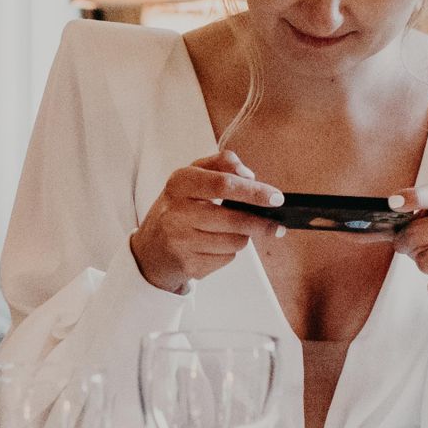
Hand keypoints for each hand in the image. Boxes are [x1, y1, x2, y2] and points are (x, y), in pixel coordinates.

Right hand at [129, 150, 284, 293]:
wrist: (150, 249)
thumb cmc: (179, 207)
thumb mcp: (192, 177)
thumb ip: (221, 164)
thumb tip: (249, 174)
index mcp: (180, 182)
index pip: (224, 184)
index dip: (255, 191)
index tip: (277, 197)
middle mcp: (177, 211)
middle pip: (235, 219)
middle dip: (261, 224)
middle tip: (277, 226)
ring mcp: (180, 240)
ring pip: (235, 241)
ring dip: (242, 237)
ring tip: (231, 233)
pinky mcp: (187, 264)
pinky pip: (226, 258)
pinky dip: (227, 252)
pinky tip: (214, 247)